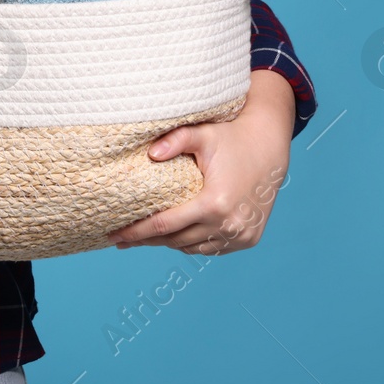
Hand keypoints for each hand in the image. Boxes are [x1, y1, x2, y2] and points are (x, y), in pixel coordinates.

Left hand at [106, 69, 295, 254]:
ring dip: (170, 243)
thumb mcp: (202, 134)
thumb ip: (175, 140)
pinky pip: (212, 249)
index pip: (165, 225)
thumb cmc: (231, 138)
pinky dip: (193, 244)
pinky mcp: (248, 240)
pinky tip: (177, 236)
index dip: (137, 232)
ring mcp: (240, 236)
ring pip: (193, 248)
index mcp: (214, 204)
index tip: (115, 236)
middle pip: (176, 241)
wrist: (269, 148)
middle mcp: (228, 225)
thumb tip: (150, 154)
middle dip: (147, 241)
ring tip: (146, 237)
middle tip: (121, 240)